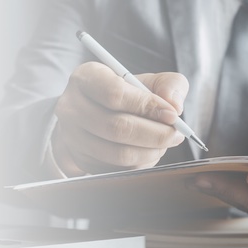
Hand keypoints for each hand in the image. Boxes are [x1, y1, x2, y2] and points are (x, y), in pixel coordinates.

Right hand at [52, 62, 187, 174]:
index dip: (148, 106)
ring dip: (151, 151)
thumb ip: (169, 85)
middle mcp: (71, 107)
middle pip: (118, 127)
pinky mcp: (81, 159)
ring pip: (119, 153)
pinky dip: (141, 163)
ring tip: (165, 143)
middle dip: (155, 134)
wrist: (99, 113)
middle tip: (176, 134)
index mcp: (86, 78)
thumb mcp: (148, 80)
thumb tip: (175, 105)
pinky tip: (148, 151)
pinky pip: (118, 169)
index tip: (172, 114)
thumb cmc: (128, 94)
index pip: (115, 94)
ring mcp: (72, 136)